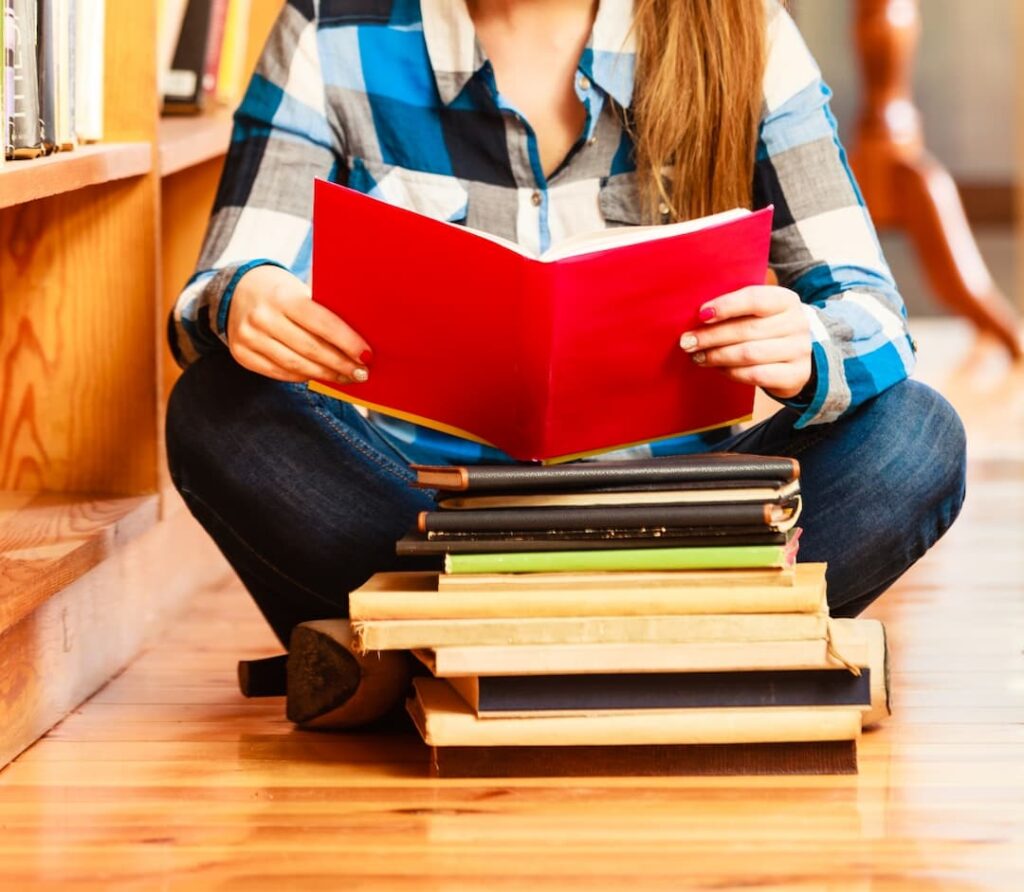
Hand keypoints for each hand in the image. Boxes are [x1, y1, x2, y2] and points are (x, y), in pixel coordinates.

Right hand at [227, 265, 372, 383]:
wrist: (237, 291)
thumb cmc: (282, 292)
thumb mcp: (300, 289)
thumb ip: (324, 309)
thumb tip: (361, 336)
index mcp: (282, 296)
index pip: (321, 323)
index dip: (347, 342)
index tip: (367, 355)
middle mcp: (262, 317)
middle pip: (311, 349)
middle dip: (341, 364)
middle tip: (362, 373)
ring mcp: (248, 338)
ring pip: (296, 365)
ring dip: (326, 375)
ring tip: (346, 377)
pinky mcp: (242, 355)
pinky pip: (280, 373)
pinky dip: (304, 376)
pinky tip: (321, 376)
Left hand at [678, 286, 811, 399]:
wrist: (796, 357)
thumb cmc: (767, 329)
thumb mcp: (758, 313)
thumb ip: (734, 310)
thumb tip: (698, 316)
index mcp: (786, 300)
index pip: (754, 298)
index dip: (726, 306)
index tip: (701, 315)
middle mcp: (797, 323)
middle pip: (747, 329)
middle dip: (712, 336)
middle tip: (687, 342)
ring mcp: (799, 350)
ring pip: (749, 354)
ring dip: (717, 356)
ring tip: (698, 357)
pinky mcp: (796, 374)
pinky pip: (756, 375)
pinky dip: (732, 372)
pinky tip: (718, 369)